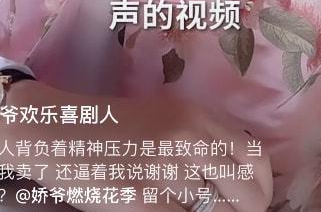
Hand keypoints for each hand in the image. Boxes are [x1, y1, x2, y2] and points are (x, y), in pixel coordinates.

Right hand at [0, 79, 272, 211]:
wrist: (59, 132)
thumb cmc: (113, 127)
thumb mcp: (166, 118)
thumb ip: (203, 141)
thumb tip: (239, 181)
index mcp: (197, 118)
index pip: (256, 161)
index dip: (261, 190)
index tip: (250, 202)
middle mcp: (189, 142)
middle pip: (247, 198)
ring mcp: (167, 174)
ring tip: (181, 204)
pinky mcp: (145, 203)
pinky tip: (164, 210)